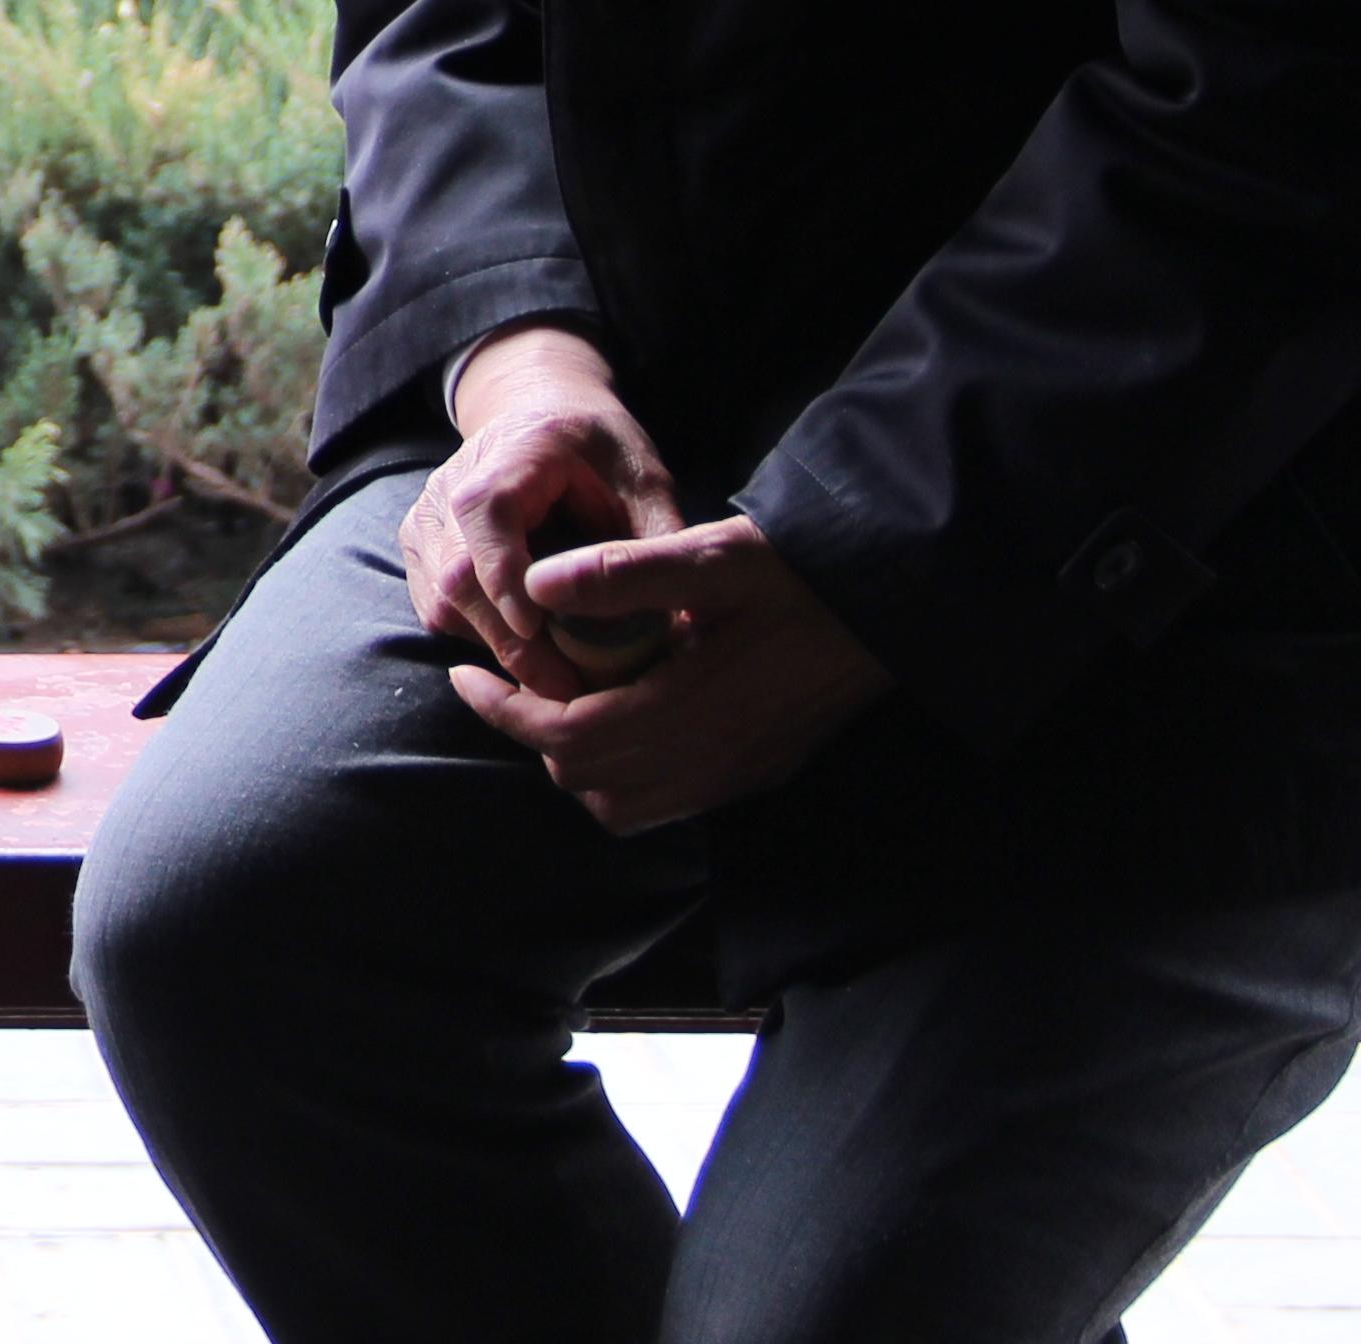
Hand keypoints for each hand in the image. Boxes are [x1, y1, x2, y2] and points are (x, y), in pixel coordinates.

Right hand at [402, 323, 686, 698]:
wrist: (541, 414)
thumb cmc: (598, 450)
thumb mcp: (643, 479)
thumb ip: (658, 540)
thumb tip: (685, 617)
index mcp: (512, 454)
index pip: (487, 513)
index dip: (505, 574)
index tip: (539, 629)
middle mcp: (451, 486)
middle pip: (458, 574)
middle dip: (510, 641)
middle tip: (567, 686)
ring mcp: (427, 519)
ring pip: (442, 602)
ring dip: (495, 646)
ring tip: (555, 674)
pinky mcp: (421, 550)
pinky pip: (437, 610)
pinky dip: (480, 638)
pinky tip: (527, 648)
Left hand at [451, 514, 895, 832]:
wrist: (892, 605)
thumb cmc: (801, 573)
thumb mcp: (715, 555)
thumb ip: (627, 573)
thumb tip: (538, 585)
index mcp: (694, 709)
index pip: (569, 739)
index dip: (506, 712)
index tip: (467, 675)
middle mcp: (714, 760)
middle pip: (587, 780)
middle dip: (534, 734)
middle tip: (505, 680)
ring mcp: (738, 775)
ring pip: (624, 805)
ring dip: (577, 763)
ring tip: (557, 700)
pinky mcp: (758, 774)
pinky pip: (668, 803)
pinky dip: (623, 777)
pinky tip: (620, 718)